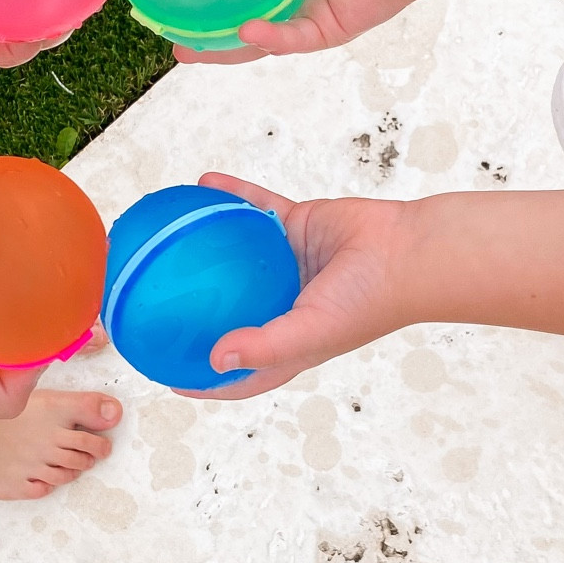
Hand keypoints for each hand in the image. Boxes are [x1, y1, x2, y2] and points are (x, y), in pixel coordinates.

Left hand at [173, 172, 419, 398]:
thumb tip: (214, 360)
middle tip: (156, 302)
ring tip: (168, 235)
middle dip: (196, 309)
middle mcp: (285, 304)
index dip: (208, 378)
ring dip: (205, 244)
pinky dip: (233, 196)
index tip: (170, 376)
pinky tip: (203, 184)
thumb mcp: (311, 333)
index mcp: (290, 340)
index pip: (243, 369)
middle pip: (231, 309)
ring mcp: (289, 263)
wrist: (407, 252)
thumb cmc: (367, 301)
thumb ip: (264, 347)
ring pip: (237, 254)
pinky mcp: (297, 225)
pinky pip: (256, 209)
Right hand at [174, 0, 429, 65]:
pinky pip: (289, 38)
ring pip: (253, 37)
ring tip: (184, 50)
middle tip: (160, 24)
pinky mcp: (325, 28)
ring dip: (218, 47)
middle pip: (230, 8)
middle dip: (195, 24)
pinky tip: (245, 29)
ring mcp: (303, 8)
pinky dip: (266, 36)